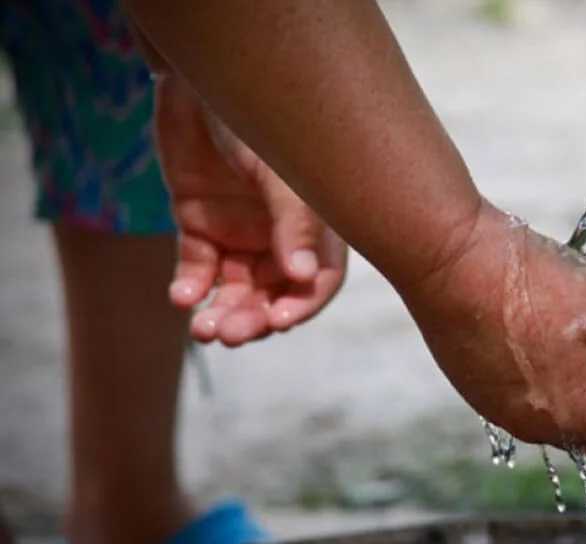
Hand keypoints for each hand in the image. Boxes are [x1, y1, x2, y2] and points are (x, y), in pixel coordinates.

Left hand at [152, 75, 347, 346]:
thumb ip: (295, 227)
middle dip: (255, 318)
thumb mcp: (282, 174)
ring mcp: (240, 234)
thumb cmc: (255, 122)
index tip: (280, 322)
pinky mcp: (200, 227)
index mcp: (316, 225)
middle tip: (230, 333)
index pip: (318, 280)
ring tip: (204, 329)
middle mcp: (281, 236)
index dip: (303, 305)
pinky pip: (197, 269)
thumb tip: (304, 280)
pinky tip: (182, 296)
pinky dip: (191, 287)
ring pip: (236, 289)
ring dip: (223, 312)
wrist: (198, 84)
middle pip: (275, 294)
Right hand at [400, 204, 585, 457]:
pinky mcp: (484, 395)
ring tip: (572, 327)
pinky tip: (538, 332)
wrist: (447, 260)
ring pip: (571, 418)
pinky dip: (548, 377)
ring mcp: (509, 415)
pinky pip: (534, 403)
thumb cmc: (529, 284)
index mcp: (581, 415)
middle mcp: (543, 429)